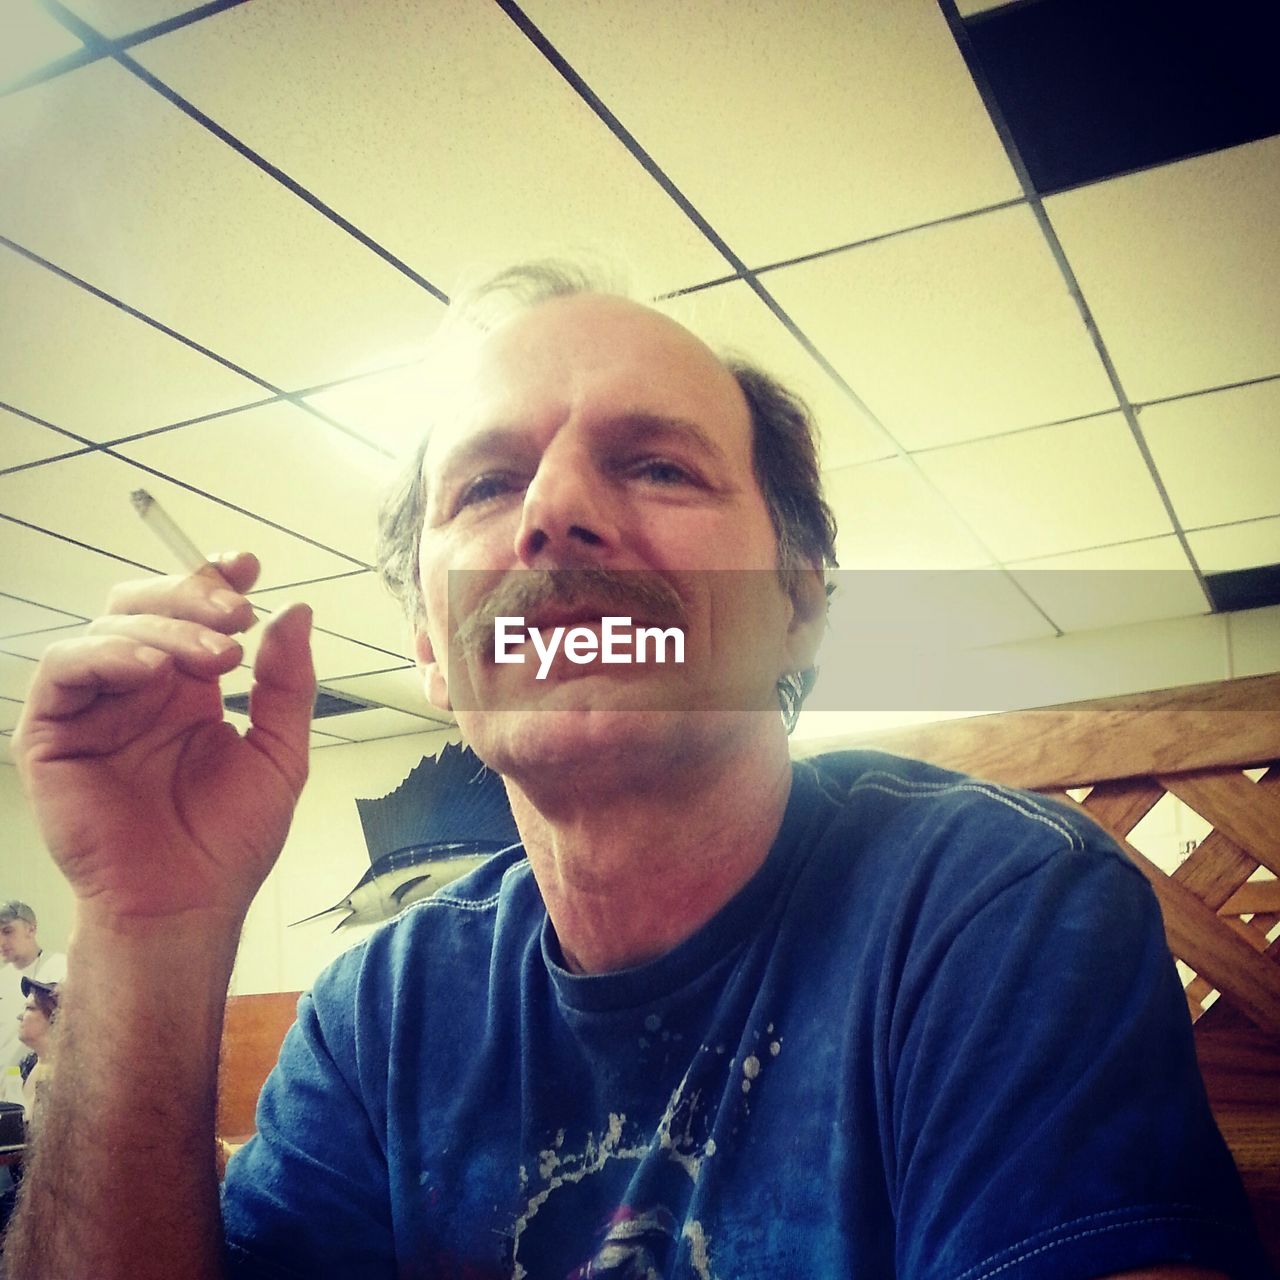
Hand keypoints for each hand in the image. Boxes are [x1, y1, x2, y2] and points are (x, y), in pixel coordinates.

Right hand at [11, 553, 314, 927]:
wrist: (187, 904)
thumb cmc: (228, 841)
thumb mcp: (280, 752)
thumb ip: (288, 683)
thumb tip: (296, 612)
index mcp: (186, 691)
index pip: (190, 614)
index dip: (213, 579)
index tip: (249, 566)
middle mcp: (137, 691)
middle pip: (145, 605)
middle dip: (192, 594)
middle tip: (237, 612)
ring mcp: (94, 709)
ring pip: (109, 627)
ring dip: (165, 626)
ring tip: (216, 655)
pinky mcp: (52, 734)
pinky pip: (65, 669)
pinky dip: (106, 654)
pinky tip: (152, 669)